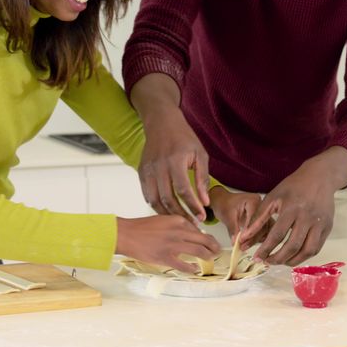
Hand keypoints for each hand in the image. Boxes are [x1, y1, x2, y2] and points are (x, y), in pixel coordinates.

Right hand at [115, 215, 219, 273]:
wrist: (126, 234)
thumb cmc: (142, 227)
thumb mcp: (163, 219)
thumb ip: (177, 225)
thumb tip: (191, 233)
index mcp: (178, 220)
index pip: (199, 230)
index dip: (207, 238)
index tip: (210, 242)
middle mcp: (179, 231)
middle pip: (204, 240)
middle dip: (214, 247)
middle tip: (217, 251)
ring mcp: (173, 245)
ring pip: (199, 252)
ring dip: (208, 256)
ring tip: (211, 259)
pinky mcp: (166, 257)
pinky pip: (185, 265)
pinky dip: (192, 269)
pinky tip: (195, 270)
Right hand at [130, 74, 210, 221]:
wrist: (162, 123)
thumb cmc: (184, 138)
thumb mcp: (200, 155)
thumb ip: (202, 179)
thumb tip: (205, 201)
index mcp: (175, 160)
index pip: (183, 190)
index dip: (193, 206)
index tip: (201, 217)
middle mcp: (159, 166)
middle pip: (168, 199)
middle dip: (181, 215)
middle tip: (192, 224)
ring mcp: (147, 169)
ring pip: (155, 200)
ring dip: (168, 214)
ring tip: (180, 220)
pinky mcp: (141, 172)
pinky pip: (147, 195)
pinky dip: (156, 206)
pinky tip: (167, 211)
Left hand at [208, 186, 268, 248]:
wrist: (223, 202)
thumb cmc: (224, 204)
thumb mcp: (227, 216)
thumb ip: (232, 228)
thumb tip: (236, 242)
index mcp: (253, 201)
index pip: (255, 217)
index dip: (250, 230)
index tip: (241, 240)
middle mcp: (262, 207)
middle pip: (263, 225)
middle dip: (253, 237)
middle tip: (242, 246)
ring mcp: (263, 215)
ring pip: (265, 230)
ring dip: (256, 240)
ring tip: (244, 246)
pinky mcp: (262, 222)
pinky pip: (264, 232)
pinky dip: (257, 239)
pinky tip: (249, 244)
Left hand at [243, 147, 346, 265]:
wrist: (319, 177)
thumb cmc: (293, 187)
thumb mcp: (273, 198)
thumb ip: (258, 219)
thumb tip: (244, 237)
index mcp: (291, 209)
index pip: (277, 235)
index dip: (266, 249)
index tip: (257, 258)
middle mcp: (307, 218)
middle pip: (292, 246)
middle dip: (278, 259)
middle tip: (267, 262)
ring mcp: (320, 224)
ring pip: (307, 251)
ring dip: (292, 261)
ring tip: (280, 261)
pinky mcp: (328, 228)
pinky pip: (316, 248)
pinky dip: (304, 256)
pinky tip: (294, 256)